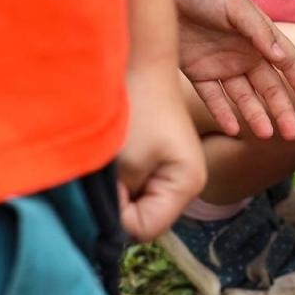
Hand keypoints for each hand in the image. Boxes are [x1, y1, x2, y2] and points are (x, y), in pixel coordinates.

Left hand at [118, 65, 205, 241]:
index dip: (117, 217)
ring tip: (110, 161)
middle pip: (143, 219)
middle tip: (107, 172)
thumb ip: (119, 206)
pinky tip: (114, 156)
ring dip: (117, 190)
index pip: (144, 229)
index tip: (107, 185)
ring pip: (136, 203)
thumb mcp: (125, 165)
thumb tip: (107, 228)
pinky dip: (118, 178)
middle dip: (118, 205)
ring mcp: (174, 173)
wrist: (138, 66)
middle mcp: (187, 183)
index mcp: (188, 185)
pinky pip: (135, 186)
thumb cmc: (136, 112)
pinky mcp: (159, 161)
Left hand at [166, 0, 294, 139]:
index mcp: (259, 35)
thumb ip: (258, 31)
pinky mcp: (196, 72)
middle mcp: (244, 53)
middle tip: (292, 133)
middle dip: (282, 109)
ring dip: (255, 116)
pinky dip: (222, 113)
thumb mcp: (235, 6)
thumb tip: (281, 58)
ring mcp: (220, 64)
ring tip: (265, 135)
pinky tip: (233, 129)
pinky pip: (213, 98)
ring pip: (244, 97)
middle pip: (268, 87)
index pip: (287, 62)